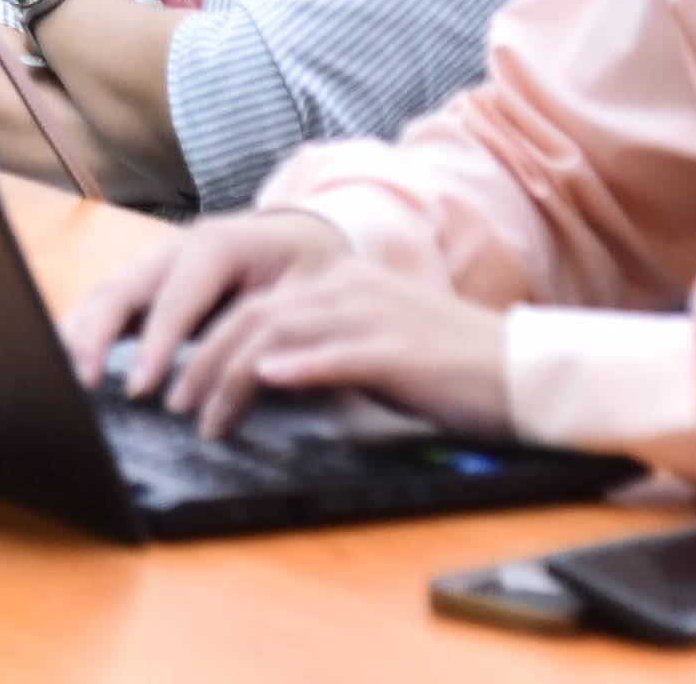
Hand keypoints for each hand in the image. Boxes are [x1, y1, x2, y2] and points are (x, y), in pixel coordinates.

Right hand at [62, 208, 348, 402]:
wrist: (304, 237)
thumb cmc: (309, 270)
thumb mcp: (309, 293)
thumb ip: (277, 327)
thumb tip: (252, 371)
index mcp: (218, 245)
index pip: (176, 298)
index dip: (156, 345)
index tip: (141, 390)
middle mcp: (177, 248)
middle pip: (123, 286)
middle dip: (98, 336)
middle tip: (84, 385)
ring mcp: (157, 261)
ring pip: (106, 291)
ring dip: (81, 333)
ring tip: (65, 378)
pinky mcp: (149, 282)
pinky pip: (107, 301)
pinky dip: (84, 328)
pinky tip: (69, 360)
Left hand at [162, 255, 515, 441]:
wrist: (519, 371)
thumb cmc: (446, 368)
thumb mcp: (372, 345)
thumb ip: (320, 347)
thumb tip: (264, 373)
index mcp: (341, 279)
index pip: (255, 304)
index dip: (207, 342)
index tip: (179, 382)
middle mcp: (348, 286)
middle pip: (252, 316)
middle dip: (203, 362)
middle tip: (176, 404)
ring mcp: (371, 315)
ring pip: (278, 335)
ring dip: (231, 377)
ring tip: (206, 418)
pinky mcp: (395, 351)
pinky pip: (334, 354)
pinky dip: (295, 367)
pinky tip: (266, 383)